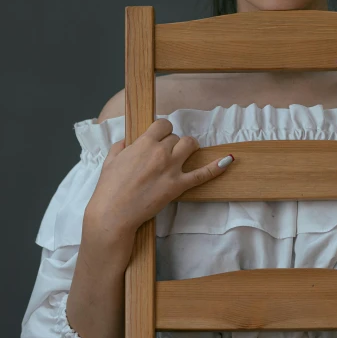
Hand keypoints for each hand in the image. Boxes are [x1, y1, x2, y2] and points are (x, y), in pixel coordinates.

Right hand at [85, 118, 233, 237]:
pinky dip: (216, 167)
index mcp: (143, 143)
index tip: (160, 137)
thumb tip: (127, 142)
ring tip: (186, 153)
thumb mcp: (109, 161)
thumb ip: (120, 147)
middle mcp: (160, 152)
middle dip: (171, 143)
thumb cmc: (109, 189)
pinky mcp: (178, 185)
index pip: (163, 124)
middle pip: (176, 137)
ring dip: (189, 147)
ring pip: (190, 145)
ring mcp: (171, 168)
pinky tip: (227, 160)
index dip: (163, 130)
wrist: (113, 213)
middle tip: (165, 155)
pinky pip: (202, 174)